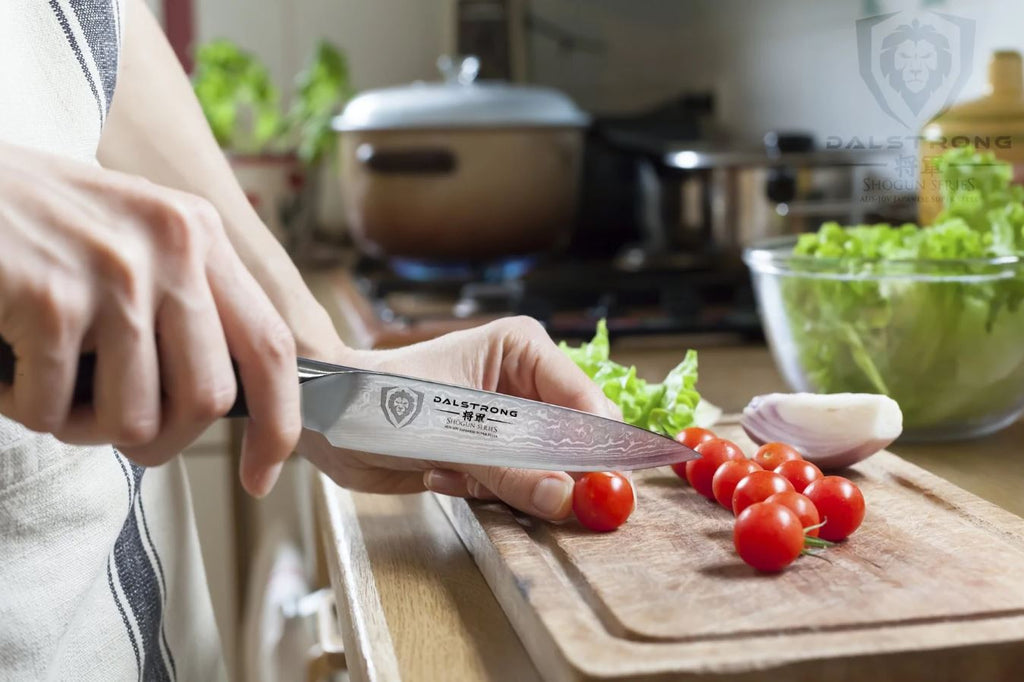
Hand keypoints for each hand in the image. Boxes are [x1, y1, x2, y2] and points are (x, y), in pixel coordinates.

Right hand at [0, 142, 298, 495]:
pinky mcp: (53, 298)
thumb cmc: (30, 223)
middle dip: (159, 439)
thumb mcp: (130, 237)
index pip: (271, 345)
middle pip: (208, 399)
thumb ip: (185, 300)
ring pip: (133, 418)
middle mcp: (174, 246)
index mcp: (200, 234)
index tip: (260, 476)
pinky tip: (6, 366)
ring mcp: (116, 271)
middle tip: (107, 426)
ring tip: (45, 384)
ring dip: (81, 426)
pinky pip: (54, 410)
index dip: (277, 423)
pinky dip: (24, 409)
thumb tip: (221, 400)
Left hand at [299, 317, 621, 520]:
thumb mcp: (450, 436)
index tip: (602, 489)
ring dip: (504, 484)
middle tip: (523, 492)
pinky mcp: (492, 448)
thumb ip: (511, 470)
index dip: (598, 448)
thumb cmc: (380, 401)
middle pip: (573, 439)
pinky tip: (441, 474)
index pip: (586, 401)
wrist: (331, 419)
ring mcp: (509, 416)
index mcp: (523, 350)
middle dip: (545, 472)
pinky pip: (515, 483)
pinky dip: (482, 490)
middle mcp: (524, 380)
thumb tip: (566, 497)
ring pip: (546, 468)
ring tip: (454, 470)